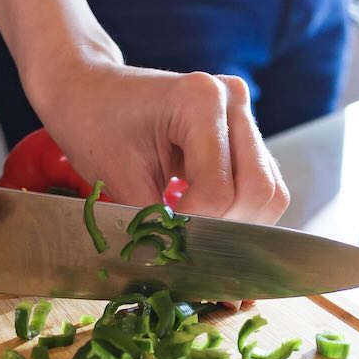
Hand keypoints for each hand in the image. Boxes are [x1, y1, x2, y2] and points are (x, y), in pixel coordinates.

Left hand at [25, 56, 289, 224]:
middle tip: (187, 242)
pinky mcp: (245, 134)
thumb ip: (155, 222)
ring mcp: (243, 115)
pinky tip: (203, 217)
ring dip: (237, 223)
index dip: (194, 226)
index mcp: (201, 99)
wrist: (89, 91)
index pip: (218, 190)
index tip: (165, 239)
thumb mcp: (116, 178)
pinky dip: (238, 211)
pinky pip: (260, 185)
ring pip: (269, 192)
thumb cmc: (93, 124)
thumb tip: (183, 268)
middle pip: (259, 191)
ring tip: (194, 230)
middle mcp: (232, 100)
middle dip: (225, 229)